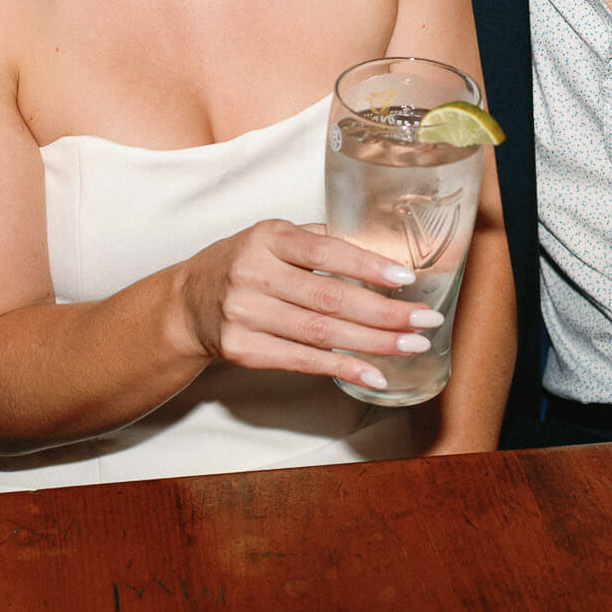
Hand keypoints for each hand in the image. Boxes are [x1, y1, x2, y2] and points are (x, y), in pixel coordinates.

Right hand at [173, 220, 440, 391]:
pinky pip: (302, 361)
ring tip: (412, 346)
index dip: (367, 266)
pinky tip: (374, 374)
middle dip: (385, 312)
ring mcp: (246, 314)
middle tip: (425, 321)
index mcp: (268, 237)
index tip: (406, 279)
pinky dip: (343, 368)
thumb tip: (383, 254)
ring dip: (374, 343)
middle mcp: (254, 273)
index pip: (324, 250)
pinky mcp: (242, 350)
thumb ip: (320, 242)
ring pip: (321, 333)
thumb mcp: (273, 238)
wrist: (186, 303)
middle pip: (329, 298)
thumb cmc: (243, 264)